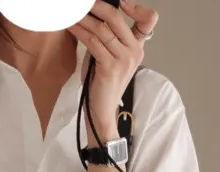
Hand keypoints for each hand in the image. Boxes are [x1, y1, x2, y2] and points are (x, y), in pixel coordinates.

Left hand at [68, 0, 158, 137]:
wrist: (101, 111)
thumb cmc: (102, 83)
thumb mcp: (109, 55)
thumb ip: (108, 36)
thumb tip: (93, 14)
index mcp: (137, 47)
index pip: (148, 21)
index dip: (137, 7)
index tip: (122, 1)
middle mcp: (134, 52)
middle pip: (117, 19)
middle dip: (97, 6)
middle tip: (82, 2)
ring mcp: (124, 60)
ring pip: (102, 30)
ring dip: (83, 19)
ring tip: (71, 12)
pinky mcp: (110, 68)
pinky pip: (93, 42)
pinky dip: (80, 32)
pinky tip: (71, 26)